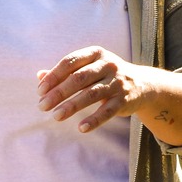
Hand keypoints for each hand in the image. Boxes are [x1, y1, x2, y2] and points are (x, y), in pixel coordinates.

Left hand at [38, 47, 162, 134]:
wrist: (142, 84)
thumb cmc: (106, 75)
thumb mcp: (88, 68)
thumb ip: (65, 72)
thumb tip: (39, 77)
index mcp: (95, 54)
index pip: (70, 62)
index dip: (54, 76)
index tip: (40, 91)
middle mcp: (107, 65)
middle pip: (79, 78)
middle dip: (59, 92)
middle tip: (42, 106)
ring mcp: (117, 82)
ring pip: (91, 94)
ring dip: (72, 106)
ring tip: (56, 116)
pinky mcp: (125, 99)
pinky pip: (107, 111)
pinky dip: (94, 120)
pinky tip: (81, 128)